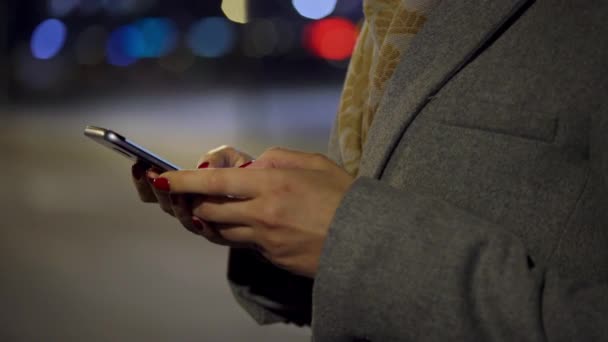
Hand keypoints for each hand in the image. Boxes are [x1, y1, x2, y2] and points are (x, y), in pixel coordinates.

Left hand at [152, 148, 354, 277]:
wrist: (366, 241)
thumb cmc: (344, 197)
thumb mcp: (314, 163)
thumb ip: (278, 158)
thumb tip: (253, 163)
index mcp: (270, 183)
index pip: (214, 182)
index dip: (183, 180)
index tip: (162, 178)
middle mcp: (260, 213)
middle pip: (209, 210)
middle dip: (194, 202)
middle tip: (193, 194)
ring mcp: (264, 239)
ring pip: (221, 231)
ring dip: (212, 220)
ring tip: (215, 209)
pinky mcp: (270, 257)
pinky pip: (243, 244)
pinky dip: (237, 233)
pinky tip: (248, 224)